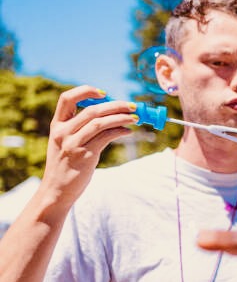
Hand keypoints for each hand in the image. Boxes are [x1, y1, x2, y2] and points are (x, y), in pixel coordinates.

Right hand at [43, 87, 135, 203]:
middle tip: (132, 106)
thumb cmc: (65, 165)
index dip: (85, 91)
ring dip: (121, 118)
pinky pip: (106, 137)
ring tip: (135, 118)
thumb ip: (79, 129)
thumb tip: (109, 116)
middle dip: (115, 105)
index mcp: (57, 125)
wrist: (56, 189)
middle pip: (92, 110)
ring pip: (100, 123)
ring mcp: (73, 144)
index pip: (66, 99)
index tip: (104, 93)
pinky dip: (120, 131)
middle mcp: (63, 132)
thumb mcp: (64, 143)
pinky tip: (128, 131)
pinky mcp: (85, 155)